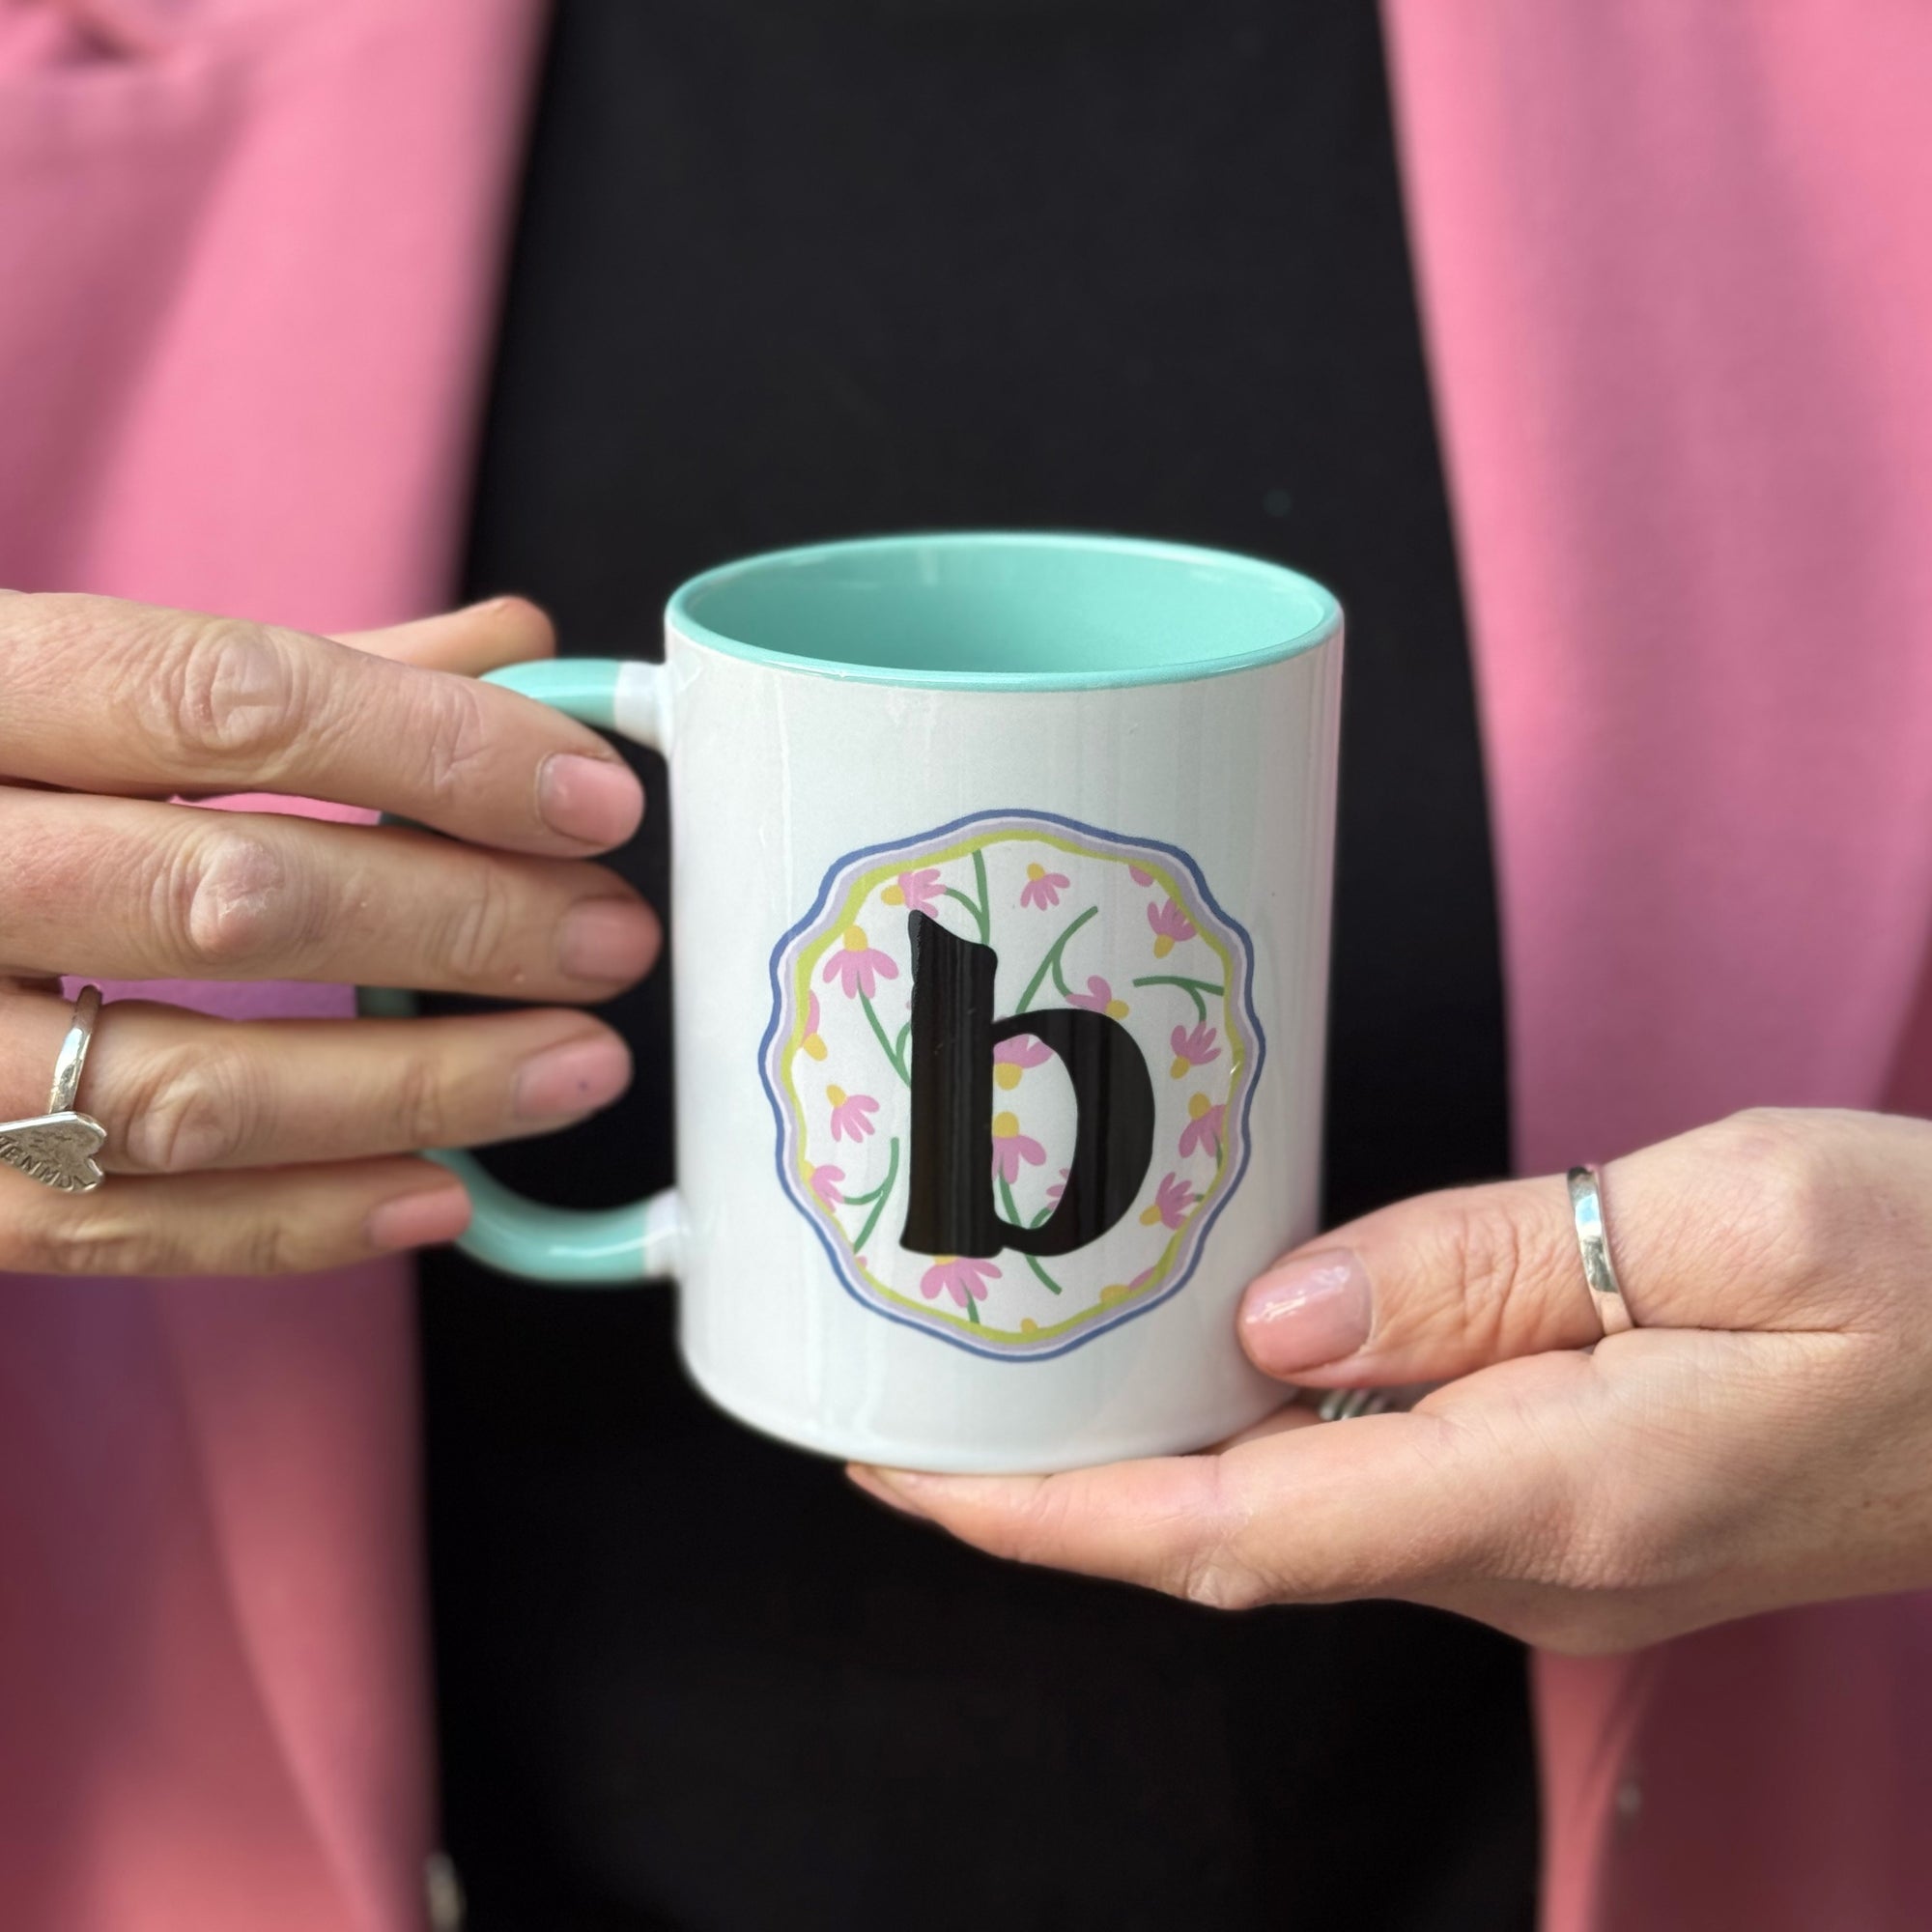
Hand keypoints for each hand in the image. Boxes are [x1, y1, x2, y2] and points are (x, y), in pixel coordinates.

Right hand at [0, 591, 656, 1274]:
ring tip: (576, 1070)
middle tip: (612, 940)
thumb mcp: (59, 678)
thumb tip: (517, 650)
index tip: (598, 797)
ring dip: (413, 1087)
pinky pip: (117, 1231)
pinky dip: (298, 1223)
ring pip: (178, 1089)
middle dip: (454, 923)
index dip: (434, 749)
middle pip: (223, 897)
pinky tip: (445, 1194)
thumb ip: (290, 676)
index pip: (225, 700)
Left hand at [850, 1108, 1931, 1652]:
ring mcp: (1543, 1555)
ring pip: (1289, 1512)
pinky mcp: (1565, 1516)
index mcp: (1554, 1492)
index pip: (1228, 1531)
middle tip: (917, 1378)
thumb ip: (1494, 1270)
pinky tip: (1206, 1353)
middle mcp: (1524, 1559)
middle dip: (1057, 1482)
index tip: (904, 1467)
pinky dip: (1251, 1434)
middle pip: (1229, 1533)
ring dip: (1143, 1455)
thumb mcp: (1742, 1215)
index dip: (1044, 1511)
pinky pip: (1363, 1484)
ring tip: (1023, 1355)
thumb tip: (1283, 1322)